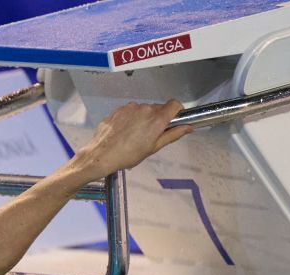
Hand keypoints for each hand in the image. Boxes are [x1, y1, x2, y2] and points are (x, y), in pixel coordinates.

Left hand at [73, 99, 192, 179]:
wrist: (101, 155)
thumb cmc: (127, 155)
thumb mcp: (153, 148)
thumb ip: (173, 134)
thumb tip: (188, 127)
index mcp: (156, 119)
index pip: (175, 104)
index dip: (177, 111)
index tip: (176, 118)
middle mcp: (145, 109)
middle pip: (159, 108)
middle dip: (158, 118)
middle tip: (151, 134)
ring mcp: (131, 108)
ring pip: (144, 109)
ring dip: (144, 118)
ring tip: (135, 135)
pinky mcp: (120, 109)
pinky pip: (131, 111)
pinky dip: (131, 118)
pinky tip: (125, 132)